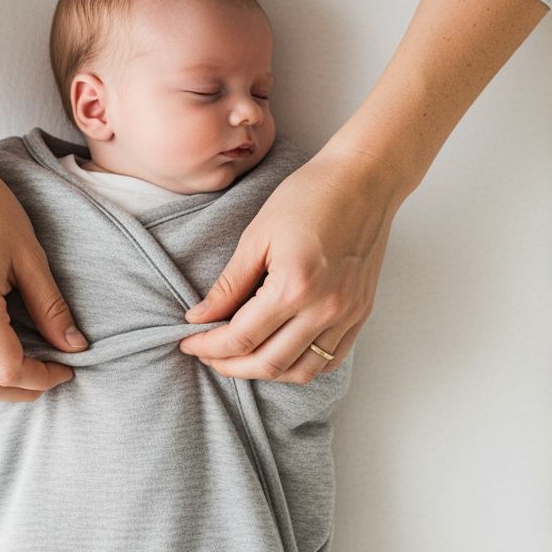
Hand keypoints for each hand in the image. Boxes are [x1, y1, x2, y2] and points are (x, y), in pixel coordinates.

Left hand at [180, 145, 397, 382]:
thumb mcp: (257, 235)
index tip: (189, 342)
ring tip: (239, 358)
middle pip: (268, 363)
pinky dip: (300, 366)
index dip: (208, 346)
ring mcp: (347, 315)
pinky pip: (330, 360)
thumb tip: (199, 316)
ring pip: (300, 371)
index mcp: (294, 287)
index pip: (241, 338)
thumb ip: (229, 283)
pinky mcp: (361, 314)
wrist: (363, 180)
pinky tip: (280, 353)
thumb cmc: (310, 196)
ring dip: (264, 371)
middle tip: (207, 354)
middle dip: (229, 365)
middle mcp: (324, 309)